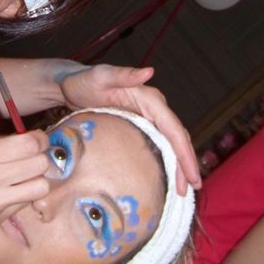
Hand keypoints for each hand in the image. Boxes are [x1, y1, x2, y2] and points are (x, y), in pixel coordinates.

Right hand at [0, 130, 50, 251]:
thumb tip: (15, 140)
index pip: (30, 143)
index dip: (39, 140)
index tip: (37, 141)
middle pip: (40, 163)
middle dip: (41, 158)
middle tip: (32, 160)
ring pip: (40, 187)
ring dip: (36, 181)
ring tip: (24, 180)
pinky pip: (22, 205)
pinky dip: (22, 198)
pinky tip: (10, 195)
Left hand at [60, 64, 200, 194]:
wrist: (72, 85)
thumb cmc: (83, 81)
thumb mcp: (101, 76)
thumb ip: (123, 75)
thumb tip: (149, 71)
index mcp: (150, 99)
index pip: (173, 128)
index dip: (184, 153)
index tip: (192, 176)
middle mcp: (154, 109)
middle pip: (177, 139)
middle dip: (186, 165)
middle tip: (189, 191)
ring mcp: (148, 119)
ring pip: (171, 144)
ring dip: (178, 167)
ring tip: (181, 192)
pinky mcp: (140, 127)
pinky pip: (159, 146)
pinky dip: (166, 163)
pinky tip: (165, 179)